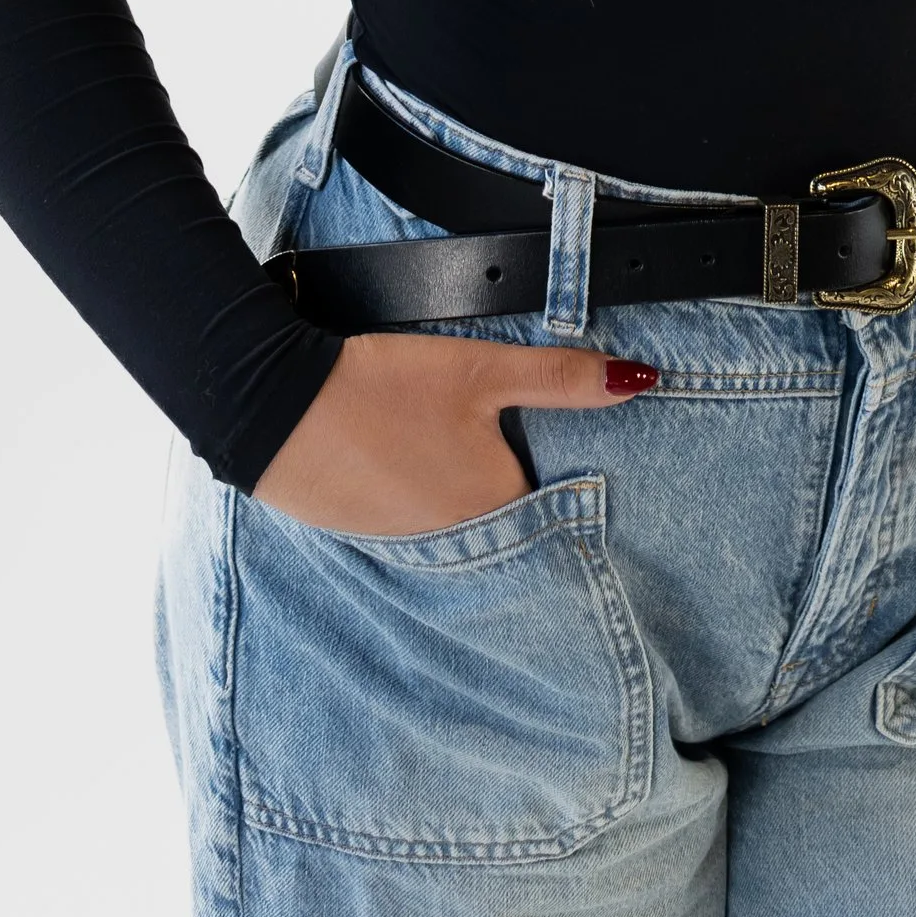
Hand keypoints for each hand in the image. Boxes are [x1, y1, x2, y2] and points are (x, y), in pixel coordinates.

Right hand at [252, 332, 656, 535]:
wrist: (275, 407)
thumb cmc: (384, 388)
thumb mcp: (481, 369)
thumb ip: (562, 377)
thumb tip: (640, 380)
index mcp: (496, 506)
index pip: (553, 503)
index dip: (556, 470)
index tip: (553, 452)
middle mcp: (459, 544)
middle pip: (507, 520)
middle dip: (512, 491)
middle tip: (495, 446)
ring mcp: (409, 547)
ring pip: (462, 526)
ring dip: (465, 500)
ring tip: (449, 452)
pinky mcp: (368, 536)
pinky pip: (418, 529)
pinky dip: (423, 502)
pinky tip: (409, 465)